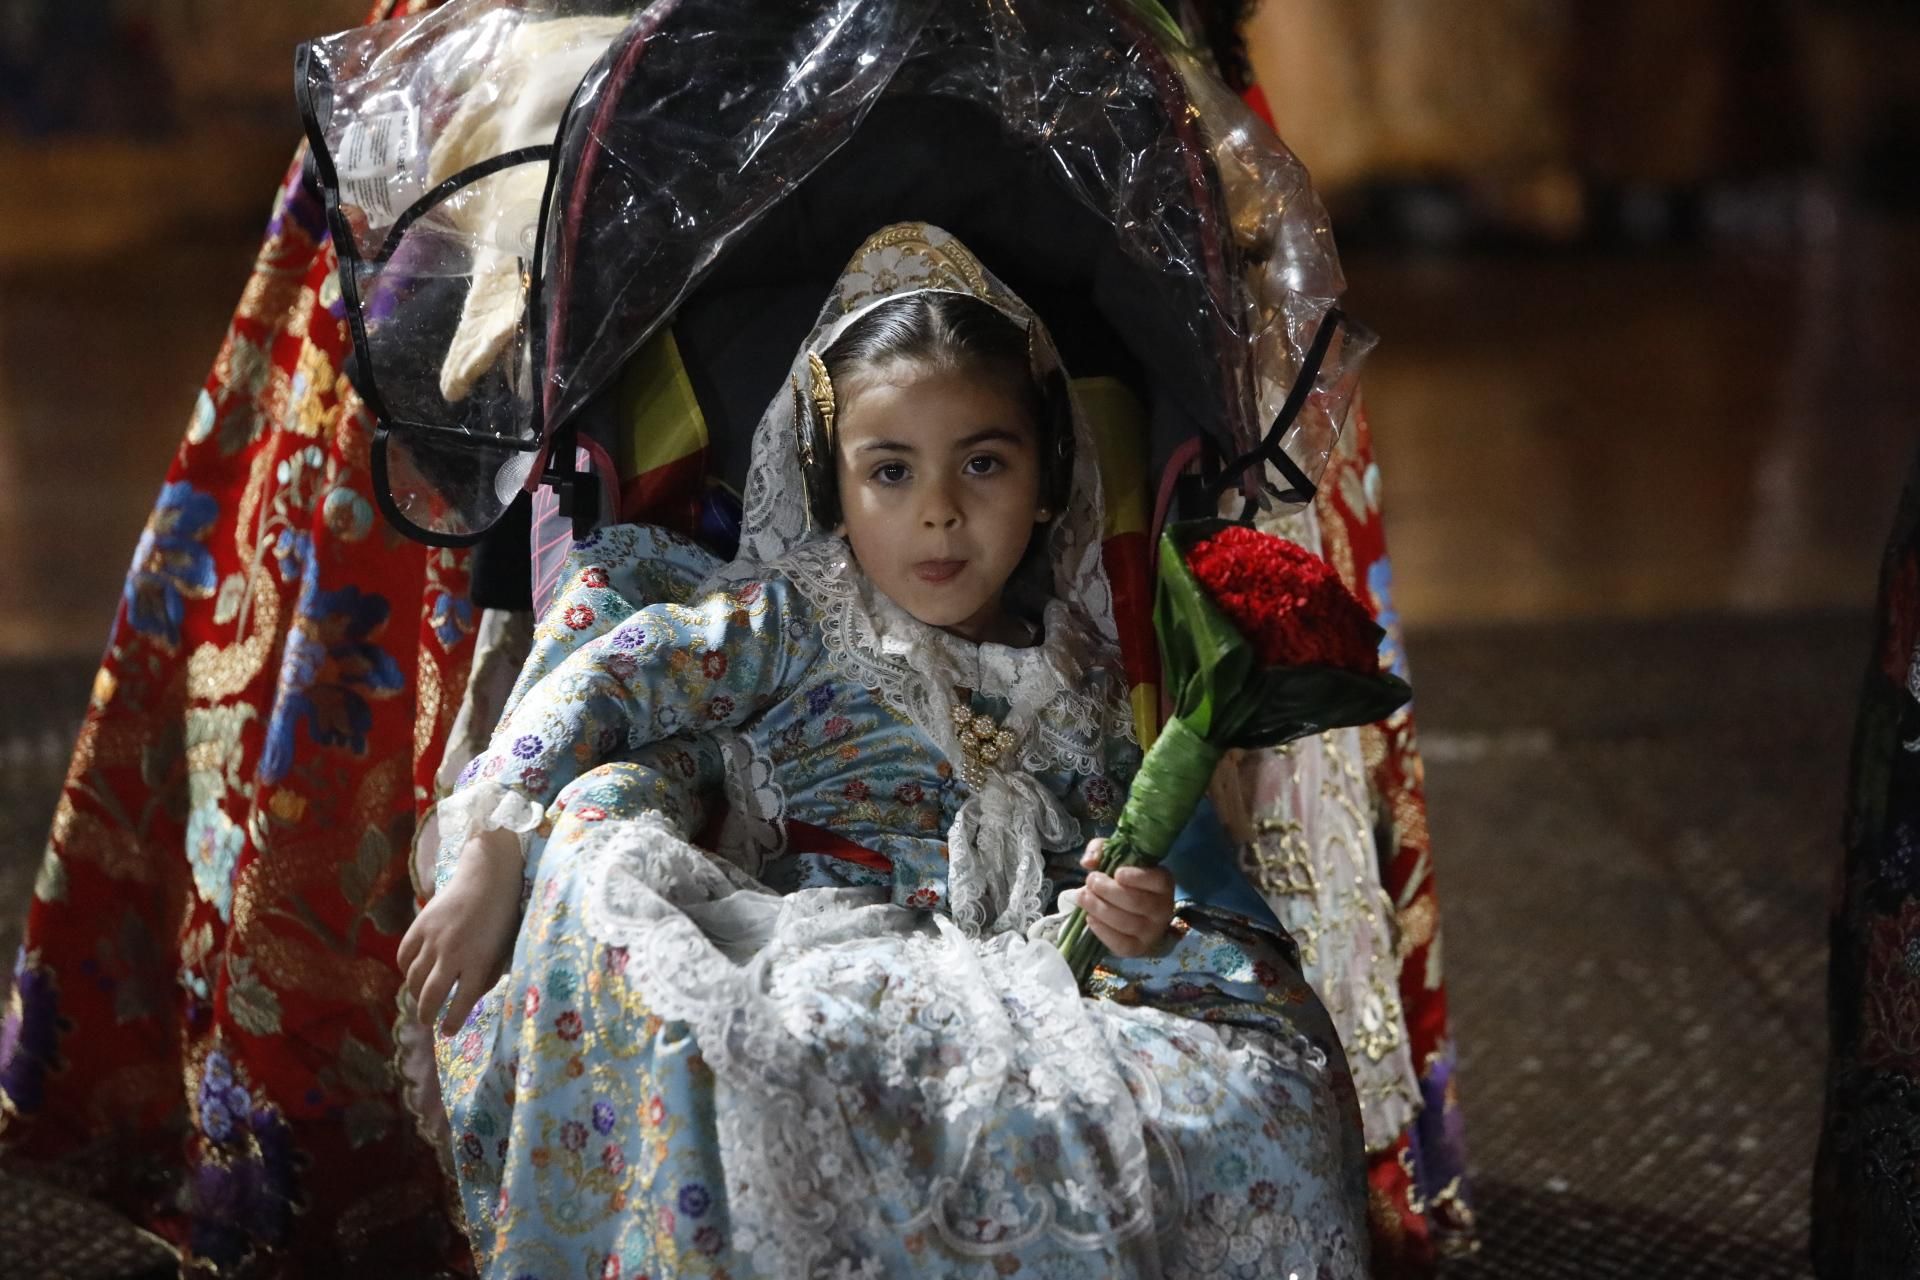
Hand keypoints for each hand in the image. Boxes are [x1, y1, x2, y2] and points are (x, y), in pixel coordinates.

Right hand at [397, 832, 523, 1034]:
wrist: (488, 876)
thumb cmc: (503, 915)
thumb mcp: (503, 949)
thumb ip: (486, 974)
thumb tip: (468, 997)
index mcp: (478, 961)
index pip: (461, 1002)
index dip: (453, 1021)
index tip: (447, 1032)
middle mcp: (453, 953)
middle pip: (431, 995)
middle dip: (427, 1014)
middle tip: (428, 1022)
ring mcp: (433, 939)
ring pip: (413, 978)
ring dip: (415, 994)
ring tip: (420, 1001)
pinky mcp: (420, 925)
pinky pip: (404, 955)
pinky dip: (406, 969)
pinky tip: (412, 974)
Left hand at [1062, 838, 1175, 957]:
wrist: (1132, 910)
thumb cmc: (1124, 880)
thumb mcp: (1115, 857)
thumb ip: (1101, 850)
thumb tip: (1089, 861)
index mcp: (1163, 883)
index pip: (1157, 881)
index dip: (1137, 878)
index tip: (1117, 873)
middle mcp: (1164, 908)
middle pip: (1136, 902)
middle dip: (1108, 891)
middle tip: (1090, 881)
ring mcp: (1152, 931)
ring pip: (1126, 923)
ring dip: (1099, 909)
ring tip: (1083, 897)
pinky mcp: (1138, 948)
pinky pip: (1121, 944)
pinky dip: (1102, 931)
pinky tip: (1090, 918)